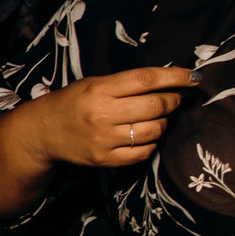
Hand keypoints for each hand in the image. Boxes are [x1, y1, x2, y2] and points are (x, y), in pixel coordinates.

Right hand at [28, 65, 196, 168]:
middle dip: (172, 101)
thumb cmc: (72, 102)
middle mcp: (101, 114)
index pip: (145, 79)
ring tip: (156, 118)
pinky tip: (145, 136)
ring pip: (154, 130)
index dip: (174, 76)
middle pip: (156, 106)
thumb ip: (126, 84)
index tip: (192, 76)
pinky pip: (143, 152)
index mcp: (99, 89)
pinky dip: (151, 143)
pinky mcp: (104, 159)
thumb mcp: (93, 84)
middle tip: (172, 99)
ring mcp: (103, 139)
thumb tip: (170, 83)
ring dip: (163, 123)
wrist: (42, 131)